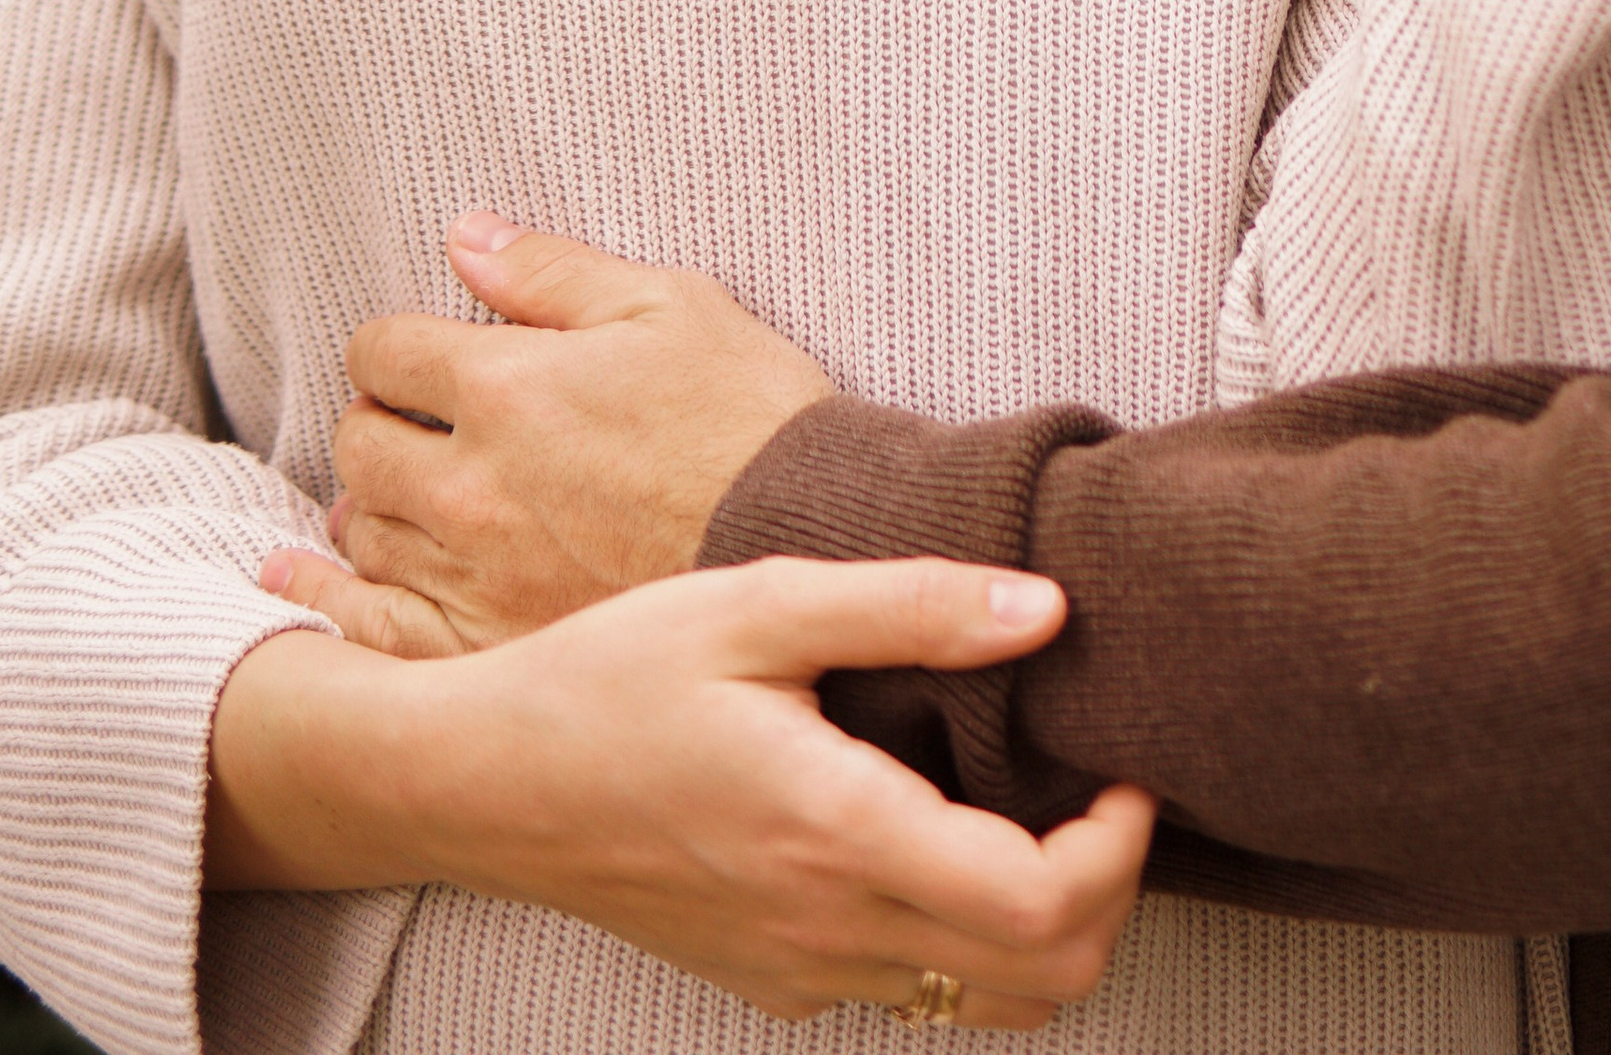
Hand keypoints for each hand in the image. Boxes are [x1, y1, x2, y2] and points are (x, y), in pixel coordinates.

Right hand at [211, 551, 1153, 1027]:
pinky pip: (914, 994)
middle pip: (1042, 980)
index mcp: (836, 832)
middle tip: (1102, 791)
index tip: (1125, 765)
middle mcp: (828, 928)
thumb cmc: (614, 676)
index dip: (1119, 848)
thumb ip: (914, 603)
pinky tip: (950, 841)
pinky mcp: (774, 982)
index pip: (1038, 906)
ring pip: (985, 1007)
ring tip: (1042, 815)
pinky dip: (971, 941)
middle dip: (1110, 894)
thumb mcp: (761, 604)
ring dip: (1048, 929)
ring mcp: (800, 971)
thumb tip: (1050, 607)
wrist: (485, 784)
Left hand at [267, 217, 836, 655]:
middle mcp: (469, 485)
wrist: (818, 546)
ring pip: (364, 529)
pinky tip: (302, 577)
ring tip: (405, 495)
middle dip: (383, 420)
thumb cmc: (753, 418)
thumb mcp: (672, 306)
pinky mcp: (485, 651)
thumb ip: (554, 273)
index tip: (429, 356)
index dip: (401, 346)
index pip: (383, 350)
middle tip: (424, 424)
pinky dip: (327, 596)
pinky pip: (370, 628)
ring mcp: (471, 578)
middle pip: (360, 441)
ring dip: (373, 502)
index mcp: (507, 386)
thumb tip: (464, 235)